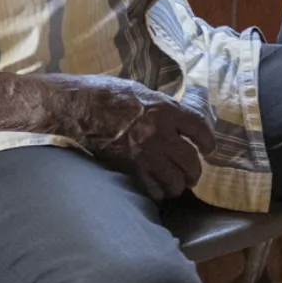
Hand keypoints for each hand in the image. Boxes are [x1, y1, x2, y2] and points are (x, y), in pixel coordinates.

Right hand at [46, 73, 215, 199]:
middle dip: (194, 170)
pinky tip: (158, 191)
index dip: (207, 140)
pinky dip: (158, 192)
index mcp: (165, 110)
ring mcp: (145, 153)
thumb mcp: (138, 90)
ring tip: (178, 186)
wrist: (72, 108)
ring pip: (174, 178)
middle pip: (190, 159)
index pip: (198, 128)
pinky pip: (152, 187)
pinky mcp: (129, 168)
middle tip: (193, 175)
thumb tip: (174, 116)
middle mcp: (160, 133)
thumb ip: (160, 106)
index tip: (209, 148)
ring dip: (179, 184)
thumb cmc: (102, 93)